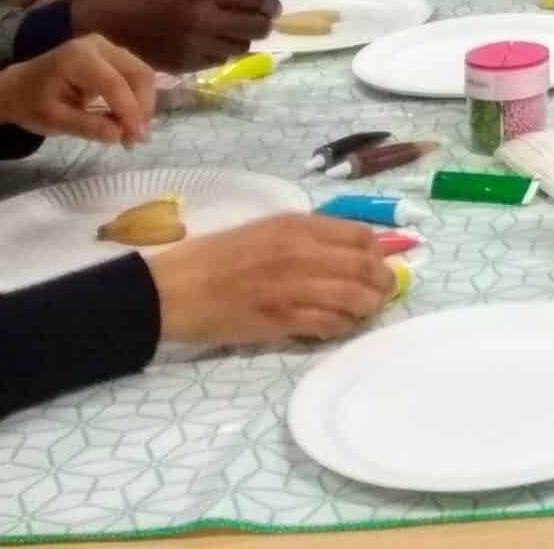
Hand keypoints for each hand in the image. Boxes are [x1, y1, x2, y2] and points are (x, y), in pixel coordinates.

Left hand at [0, 36, 155, 147]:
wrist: (15, 87)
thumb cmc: (30, 104)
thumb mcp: (54, 120)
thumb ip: (88, 126)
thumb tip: (121, 135)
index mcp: (78, 58)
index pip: (115, 84)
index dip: (130, 112)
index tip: (135, 139)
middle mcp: (98, 45)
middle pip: (137, 73)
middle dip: (143, 107)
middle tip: (137, 138)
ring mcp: (107, 46)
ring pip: (141, 73)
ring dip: (143, 102)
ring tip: (134, 131)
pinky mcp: (111, 54)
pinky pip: (134, 74)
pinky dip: (137, 96)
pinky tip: (130, 118)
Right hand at [66, 0, 280, 71]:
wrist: (110, 18)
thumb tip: (254, 5)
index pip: (255, 1)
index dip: (271, 6)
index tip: (275, 9)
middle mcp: (204, 19)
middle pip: (255, 28)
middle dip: (262, 26)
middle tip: (261, 24)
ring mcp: (195, 44)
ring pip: (239, 48)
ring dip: (240, 41)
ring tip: (230, 34)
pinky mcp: (185, 65)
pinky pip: (217, 62)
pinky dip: (219, 54)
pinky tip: (209, 45)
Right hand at [146, 215, 393, 345]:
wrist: (172, 289)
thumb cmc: (214, 257)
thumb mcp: (265, 230)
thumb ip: (305, 237)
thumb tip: (345, 250)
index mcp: (297, 226)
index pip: (361, 236)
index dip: (378, 253)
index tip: (378, 265)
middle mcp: (302, 252)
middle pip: (365, 268)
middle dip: (381, 283)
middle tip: (380, 294)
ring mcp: (293, 286)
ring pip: (354, 298)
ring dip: (366, 308)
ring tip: (362, 312)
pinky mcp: (281, 319)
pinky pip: (328, 324)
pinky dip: (340, 327)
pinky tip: (336, 327)